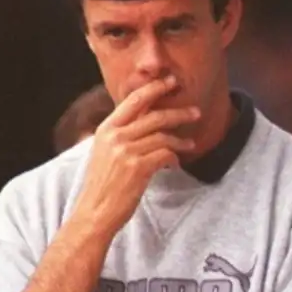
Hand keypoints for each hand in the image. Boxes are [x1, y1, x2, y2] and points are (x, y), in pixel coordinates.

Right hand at [71, 77, 198, 234]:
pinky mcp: (138, 167)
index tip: (171, 82)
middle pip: (154, 116)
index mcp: (106, 129)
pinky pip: (166, 155)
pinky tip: (175, 163)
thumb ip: (121, 135)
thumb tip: (145, 122)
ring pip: (164, 136)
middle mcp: (115, 136)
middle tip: (195, 112)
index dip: (154, 88)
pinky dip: (174, 158)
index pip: (133, 101)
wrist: (95, 210)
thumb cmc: (103, 183)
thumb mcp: (105, 151)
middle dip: (178, 112)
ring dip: (180, 140)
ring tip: (190, 144)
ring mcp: (126, 151)